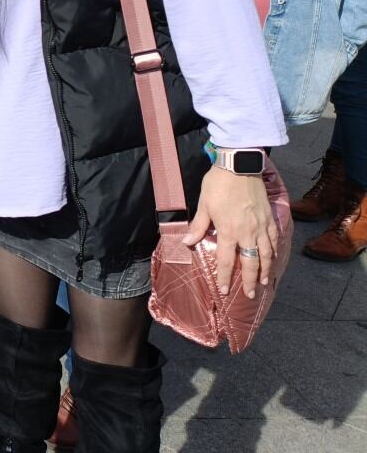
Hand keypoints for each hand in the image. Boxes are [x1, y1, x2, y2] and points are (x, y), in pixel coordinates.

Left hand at [184, 165, 278, 299]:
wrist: (239, 166)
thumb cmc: (218, 184)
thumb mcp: (204, 204)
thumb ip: (198, 225)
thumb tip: (187, 242)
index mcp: (229, 231)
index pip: (227, 261)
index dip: (225, 277)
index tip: (224, 290)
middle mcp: (248, 233)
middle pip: (251, 263)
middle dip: (250, 281)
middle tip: (250, 295)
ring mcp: (262, 226)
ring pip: (266, 255)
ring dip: (266, 271)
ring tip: (264, 283)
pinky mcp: (270, 218)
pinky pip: (274, 240)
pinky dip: (275, 252)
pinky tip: (273, 259)